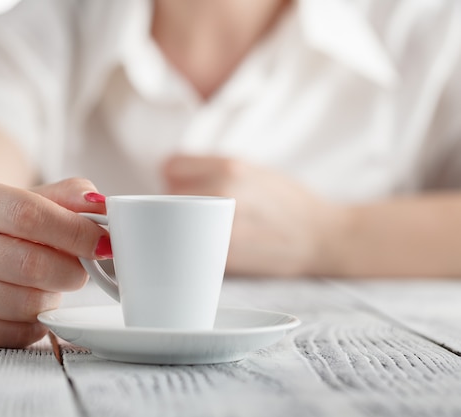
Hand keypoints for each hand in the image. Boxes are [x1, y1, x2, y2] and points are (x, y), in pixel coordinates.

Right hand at [0, 179, 108, 347]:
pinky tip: (32, 304)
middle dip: (72, 271)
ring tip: (50, 283)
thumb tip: (102, 206)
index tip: (104, 243)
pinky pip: (20, 333)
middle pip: (30, 265)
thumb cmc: (12, 228)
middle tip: (84, 269)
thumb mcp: (40, 200)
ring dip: (54, 297)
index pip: (28, 215)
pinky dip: (39, 323)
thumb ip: (74, 196)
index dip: (75, 231)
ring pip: (27, 304)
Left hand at [162, 155, 341, 275]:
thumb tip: (169, 175)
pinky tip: (212, 246)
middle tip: (195, 210)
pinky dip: (195, 247)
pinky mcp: (225, 257)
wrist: (323, 237)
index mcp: (230, 166)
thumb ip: (215, 170)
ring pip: (176, 224)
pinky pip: (192, 248)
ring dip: (183, 226)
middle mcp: (224, 193)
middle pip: (169, 196)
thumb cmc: (289, 202)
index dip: (174, 177)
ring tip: (204, 228)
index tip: (181, 185)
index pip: (170, 167)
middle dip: (177, 203)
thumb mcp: (255, 170)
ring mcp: (224, 226)